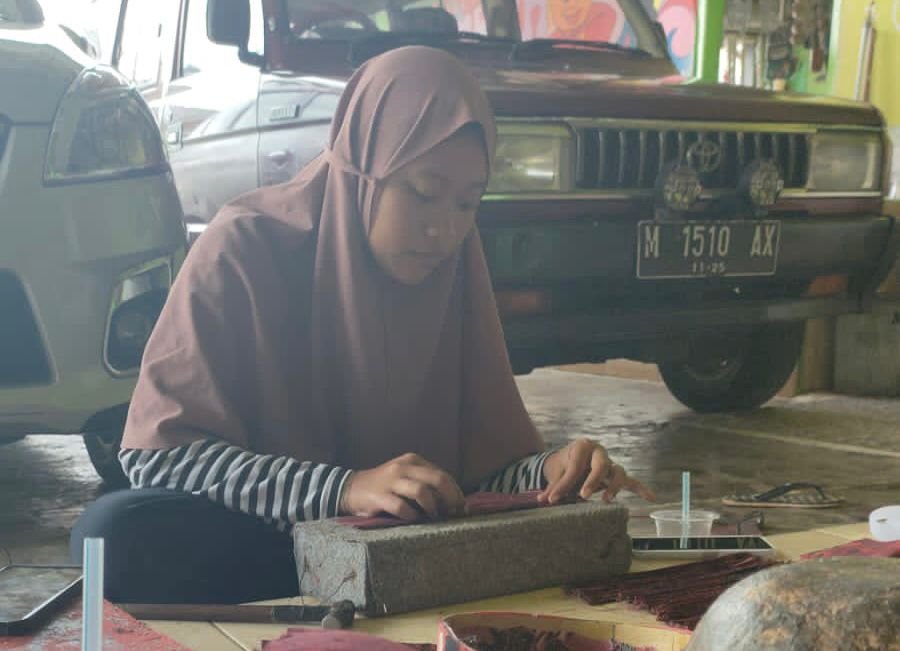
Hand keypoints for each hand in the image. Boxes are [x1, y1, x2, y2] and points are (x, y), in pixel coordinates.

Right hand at [339, 453, 464, 520]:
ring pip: (422, 491)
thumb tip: (453, 501)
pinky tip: (413, 519)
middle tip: (453, 513)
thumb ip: (427, 483)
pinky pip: (401, 507)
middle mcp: (403, 467)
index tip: (461, 507)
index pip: (443, 474)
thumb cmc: (386, 486)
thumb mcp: (406, 476)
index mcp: (413, 461)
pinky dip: (412, 515)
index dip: (456, 492)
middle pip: (437, 479)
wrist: (352, 488)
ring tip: (433, 516)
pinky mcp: (379, 497)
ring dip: (432, 506)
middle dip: (450, 498)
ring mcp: (391, 481)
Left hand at [539, 438, 655, 504]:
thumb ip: (552, 486)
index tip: (553, 499)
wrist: (573, 458)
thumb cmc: (565, 463)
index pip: (574, 466)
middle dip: (593, 480)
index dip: (563, 484)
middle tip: (583, 495)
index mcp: (582, 446)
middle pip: (601, 464)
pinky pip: (632, 481)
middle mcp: (599, 452)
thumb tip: (541, 500)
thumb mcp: (557, 472)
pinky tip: (651, 498)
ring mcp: (610, 463)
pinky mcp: (617, 475)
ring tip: (605, 500)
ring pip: (619, 471)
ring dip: (614, 486)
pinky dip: (641, 489)